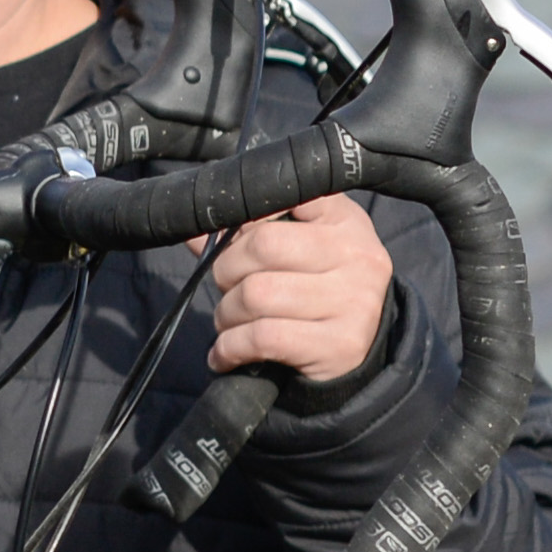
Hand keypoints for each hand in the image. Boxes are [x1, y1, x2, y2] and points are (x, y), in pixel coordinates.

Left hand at [206, 196, 394, 389]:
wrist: (358, 351)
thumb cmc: (314, 291)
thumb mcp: (296, 249)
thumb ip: (246, 233)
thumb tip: (192, 227)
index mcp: (344, 219)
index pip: (283, 197)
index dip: (244, 219)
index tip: (230, 239)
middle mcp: (357, 254)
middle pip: (262, 246)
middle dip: (226, 271)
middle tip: (228, 288)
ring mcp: (354, 300)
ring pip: (256, 295)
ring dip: (227, 314)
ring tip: (231, 322)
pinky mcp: (340, 344)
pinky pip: (262, 338)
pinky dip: (231, 347)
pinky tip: (226, 354)